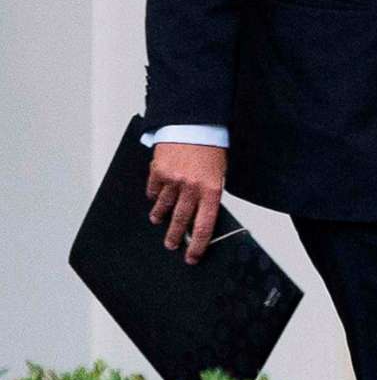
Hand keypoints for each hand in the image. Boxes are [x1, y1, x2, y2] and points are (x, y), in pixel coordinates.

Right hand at [146, 141, 227, 263]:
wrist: (195, 123)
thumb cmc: (211, 146)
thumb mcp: (220, 172)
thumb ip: (211, 192)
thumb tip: (202, 212)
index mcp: (211, 189)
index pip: (204, 225)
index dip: (198, 244)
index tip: (192, 256)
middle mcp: (191, 187)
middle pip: (181, 221)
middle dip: (175, 237)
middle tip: (172, 245)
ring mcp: (173, 181)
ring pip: (164, 208)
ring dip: (160, 217)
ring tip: (158, 221)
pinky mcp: (158, 172)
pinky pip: (153, 191)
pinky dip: (154, 196)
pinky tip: (154, 198)